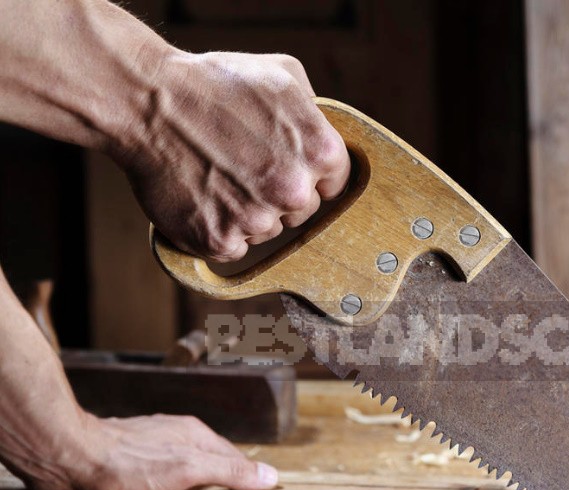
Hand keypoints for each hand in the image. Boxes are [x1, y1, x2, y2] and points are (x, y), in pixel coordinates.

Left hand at [10, 413, 278, 489]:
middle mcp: (174, 436)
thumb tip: (270, 476)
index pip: (234, 458)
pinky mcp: (126, 460)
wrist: (68, 455)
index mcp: (195, 434)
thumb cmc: (126, 462)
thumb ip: (229, 471)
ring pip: (182, 467)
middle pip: (209, 460)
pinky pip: (158, 475)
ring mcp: (149, 446)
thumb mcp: (188, 469)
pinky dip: (167, 488)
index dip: (246, 478)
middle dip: (221, 481)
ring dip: (193, 485)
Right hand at [117, 51, 349, 261]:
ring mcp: (257, 219)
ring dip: (246, 212)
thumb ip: (313, 111)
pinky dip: (217, 230)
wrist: (146, 101)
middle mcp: (294, 191)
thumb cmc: (212, 82)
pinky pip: (233, 248)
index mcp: (320, 152)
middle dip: (278, 193)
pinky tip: (202, 197)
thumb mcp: (281, 74)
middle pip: (301, 211)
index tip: (286, 166)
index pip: (334, 184)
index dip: (310, 175)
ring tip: (216, 175)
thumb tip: (324, 130)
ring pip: (266, 230)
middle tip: (242, 165)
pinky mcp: (219, 240)